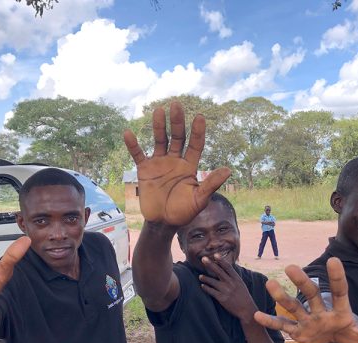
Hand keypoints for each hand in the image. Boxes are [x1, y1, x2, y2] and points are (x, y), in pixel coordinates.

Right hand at [124, 101, 230, 225]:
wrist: (163, 222)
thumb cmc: (184, 212)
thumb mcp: (199, 199)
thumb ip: (210, 184)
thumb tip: (229, 170)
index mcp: (190, 166)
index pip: (195, 145)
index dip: (197, 132)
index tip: (199, 117)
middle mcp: (175, 160)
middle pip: (177, 137)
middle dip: (177, 122)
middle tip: (177, 105)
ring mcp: (159, 163)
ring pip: (159, 140)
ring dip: (158, 126)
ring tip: (159, 110)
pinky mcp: (145, 170)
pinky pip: (139, 154)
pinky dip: (133, 145)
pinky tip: (128, 133)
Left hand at [200, 254, 256, 321]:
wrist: (246, 310)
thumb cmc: (243, 296)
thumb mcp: (241, 284)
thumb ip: (233, 277)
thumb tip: (226, 268)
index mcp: (236, 278)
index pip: (228, 267)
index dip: (221, 260)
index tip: (215, 254)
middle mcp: (231, 283)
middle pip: (219, 271)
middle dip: (210, 264)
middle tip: (203, 259)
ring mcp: (226, 290)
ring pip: (213, 281)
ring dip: (205, 278)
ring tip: (200, 276)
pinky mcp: (222, 298)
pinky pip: (211, 291)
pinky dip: (206, 288)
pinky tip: (202, 286)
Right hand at [254, 257, 357, 342]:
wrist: (332, 339)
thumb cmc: (351, 333)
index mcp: (340, 310)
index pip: (339, 291)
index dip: (337, 277)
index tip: (334, 259)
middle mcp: (320, 310)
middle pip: (311, 294)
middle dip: (302, 281)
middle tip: (291, 267)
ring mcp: (307, 319)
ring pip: (292, 306)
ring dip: (281, 296)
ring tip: (270, 283)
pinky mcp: (297, 331)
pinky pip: (282, 325)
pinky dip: (270, 321)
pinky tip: (256, 315)